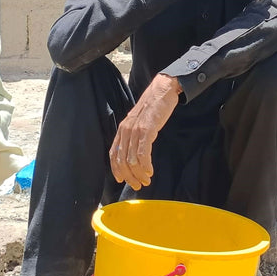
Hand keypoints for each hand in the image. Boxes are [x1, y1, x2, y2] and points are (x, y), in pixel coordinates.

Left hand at [109, 73, 180, 189]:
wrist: (162, 90)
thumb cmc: (154, 107)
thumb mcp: (139, 122)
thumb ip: (134, 135)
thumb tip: (134, 152)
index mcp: (122, 129)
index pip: (114, 154)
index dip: (117, 169)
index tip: (123, 180)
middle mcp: (125, 130)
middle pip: (122, 160)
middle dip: (129, 176)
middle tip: (138, 185)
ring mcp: (135, 130)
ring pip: (132, 159)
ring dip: (139, 174)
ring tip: (146, 180)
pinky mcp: (147, 129)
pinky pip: (143, 153)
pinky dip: (145, 165)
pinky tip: (150, 171)